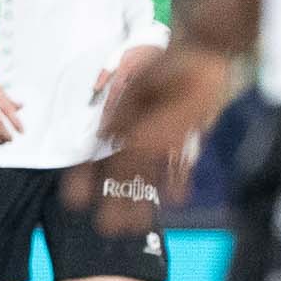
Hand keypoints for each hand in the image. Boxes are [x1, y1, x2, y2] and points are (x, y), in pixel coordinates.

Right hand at [66, 43, 230, 226]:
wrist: (206, 51)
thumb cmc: (170, 63)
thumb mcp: (140, 83)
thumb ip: (124, 111)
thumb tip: (103, 134)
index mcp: (121, 120)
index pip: (97, 155)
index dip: (84, 179)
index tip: (74, 201)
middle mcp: (138, 132)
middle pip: (122, 173)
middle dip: (114, 201)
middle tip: (107, 228)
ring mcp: (162, 137)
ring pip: (150, 175)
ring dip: (142, 199)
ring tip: (135, 224)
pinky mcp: (186, 137)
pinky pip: (180, 165)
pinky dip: (178, 181)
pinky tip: (177, 200)